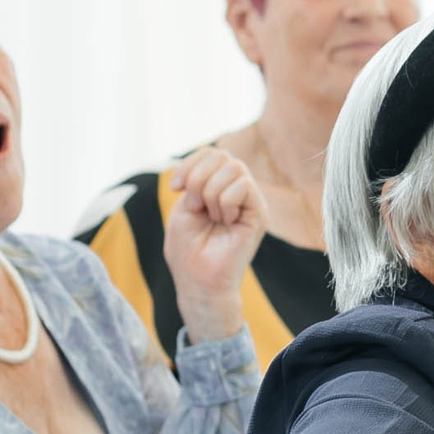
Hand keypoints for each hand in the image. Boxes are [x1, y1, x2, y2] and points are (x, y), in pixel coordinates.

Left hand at [162, 145, 265, 342]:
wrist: (198, 280)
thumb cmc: (188, 250)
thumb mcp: (184, 207)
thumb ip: (197, 179)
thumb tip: (213, 160)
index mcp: (216, 187)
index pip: (210, 153)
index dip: (190, 163)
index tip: (175, 188)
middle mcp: (235, 190)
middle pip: (221, 155)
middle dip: (198, 178)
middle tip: (195, 207)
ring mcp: (249, 200)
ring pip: (233, 167)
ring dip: (211, 192)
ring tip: (212, 217)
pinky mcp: (259, 213)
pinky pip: (243, 185)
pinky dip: (225, 202)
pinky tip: (226, 222)